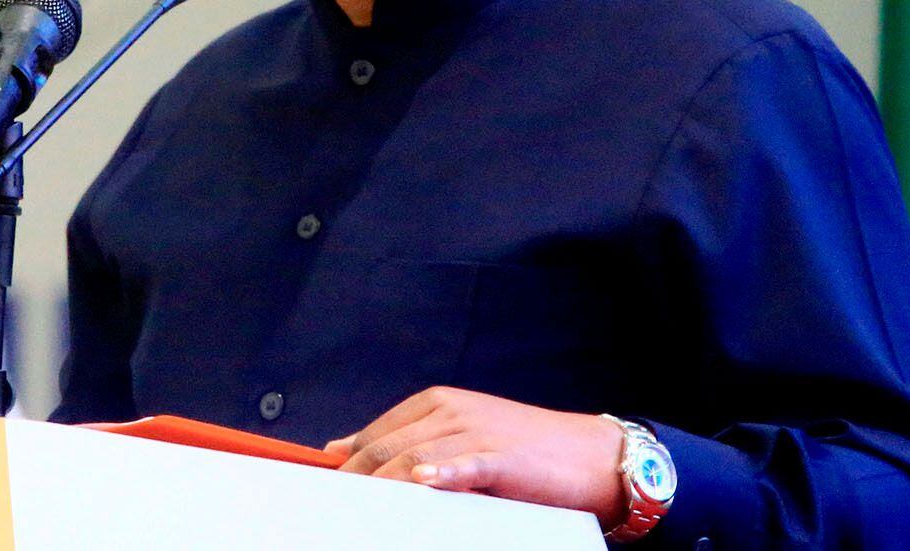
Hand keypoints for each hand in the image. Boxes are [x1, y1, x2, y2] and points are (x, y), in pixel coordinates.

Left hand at [324, 387, 627, 523]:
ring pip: (415, 457)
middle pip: (389, 446)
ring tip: (359, 505)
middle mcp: (451, 412)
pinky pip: (465, 464)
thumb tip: (342, 450)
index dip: (348, 461)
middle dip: (357, 477)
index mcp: (436, 404)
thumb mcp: (459, 436)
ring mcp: (475, 432)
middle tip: (332, 505)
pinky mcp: (500, 456)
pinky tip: (422, 482)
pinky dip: (443, 473)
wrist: (586, 454)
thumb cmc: (520, 451)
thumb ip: (406, 442)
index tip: (323, 487)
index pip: (377, 433)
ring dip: (385, 482)